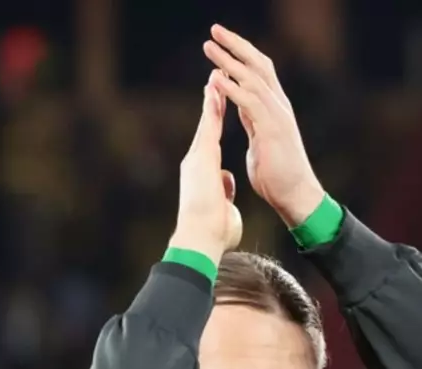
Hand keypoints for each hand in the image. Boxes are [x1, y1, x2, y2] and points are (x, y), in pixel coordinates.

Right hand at [170, 80, 243, 265]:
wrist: (200, 240)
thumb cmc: (213, 232)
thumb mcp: (223, 207)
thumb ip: (223, 191)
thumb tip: (225, 184)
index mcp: (203, 174)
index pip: (211, 140)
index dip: (216, 121)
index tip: (219, 103)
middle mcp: (196, 163)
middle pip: (207, 126)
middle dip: (212, 103)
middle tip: (215, 79)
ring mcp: (196, 160)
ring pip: (207, 123)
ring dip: (212, 100)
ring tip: (215, 76)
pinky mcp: (200, 160)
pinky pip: (209, 129)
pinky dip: (212, 110)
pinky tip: (215, 92)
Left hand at [204, 24, 324, 228]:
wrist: (296, 196)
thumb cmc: (278, 175)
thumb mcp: (261, 139)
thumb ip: (253, 120)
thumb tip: (243, 108)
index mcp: (274, 109)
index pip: (257, 71)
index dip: (240, 54)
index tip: (221, 42)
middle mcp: (278, 106)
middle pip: (257, 65)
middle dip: (235, 45)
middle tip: (214, 30)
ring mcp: (277, 116)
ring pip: (252, 78)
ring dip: (229, 61)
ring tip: (209, 47)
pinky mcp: (272, 130)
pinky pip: (250, 102)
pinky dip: (232, 88)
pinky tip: (217, 77)